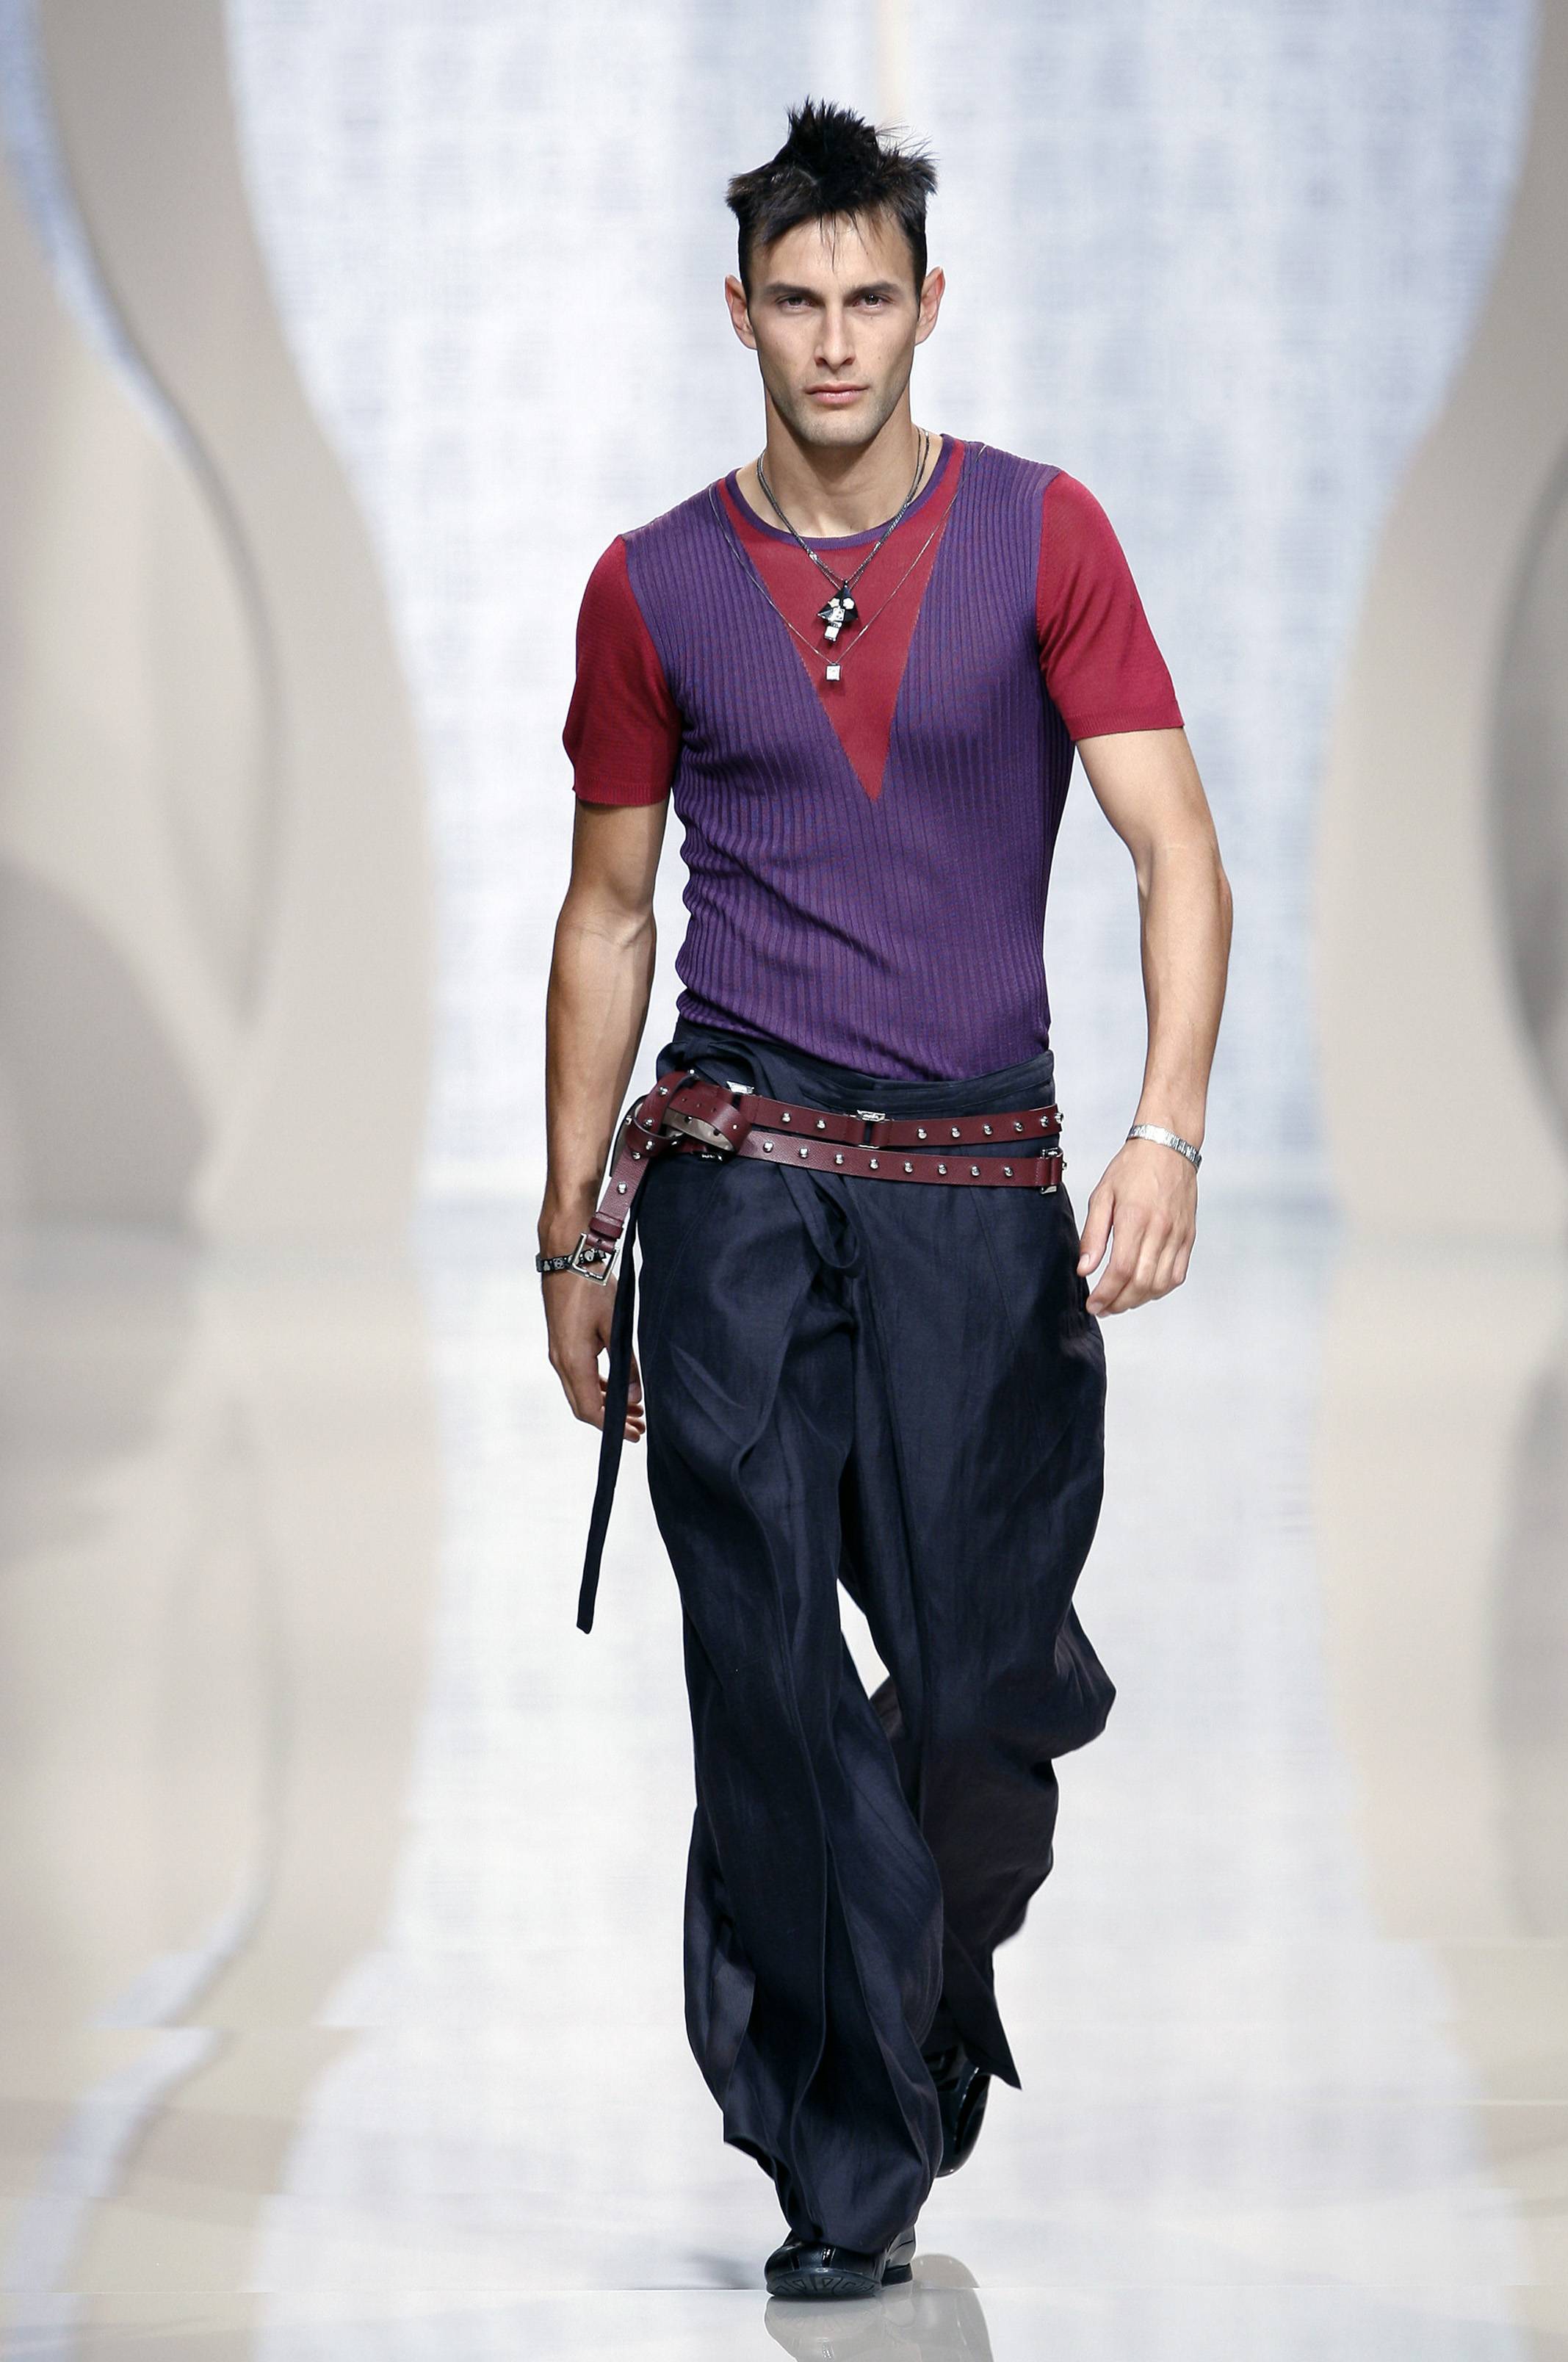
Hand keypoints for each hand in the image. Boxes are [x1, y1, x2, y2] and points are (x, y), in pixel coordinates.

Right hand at [542, 1266, 644, 1439]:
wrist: (568, 1258)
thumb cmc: (592, 1287)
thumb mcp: (617, 1326)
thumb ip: (627, 1364)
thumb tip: (634, 1396)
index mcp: (573, 1361)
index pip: (591, 1409)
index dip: (613, 1426)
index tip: (634, 1434)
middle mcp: (561, 1362)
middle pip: (584, 1405)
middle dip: (611, 1419)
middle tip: (640, 1426)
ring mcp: (559, 1353)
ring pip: (580, 1391)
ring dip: (606, 1402)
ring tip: (634, 1408)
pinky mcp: (562, 1344)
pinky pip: (578, 1376)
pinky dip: (598, 1386)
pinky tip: (617, 1386)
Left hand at [1075, 1137, 1196, 1313]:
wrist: (1168, 1147)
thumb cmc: (1132, 1168)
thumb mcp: (1102, 1195)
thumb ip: (1093, 1235)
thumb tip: (1085, 1268)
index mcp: (1135, 1218)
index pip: (1121, 1270)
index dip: (1106, 1293)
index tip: (1093, 1305)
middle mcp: (1160, 1229)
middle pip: (1141, 1283)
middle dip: (1119, 1303)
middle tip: (1103, 1308)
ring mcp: (1178, 1235)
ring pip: (1160, 1284)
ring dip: (1139, 1300)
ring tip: (1120, 1301)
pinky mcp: (1188, 1237)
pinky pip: (1177, 1274)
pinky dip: (1160, 1289)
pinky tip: (1144, 1289)